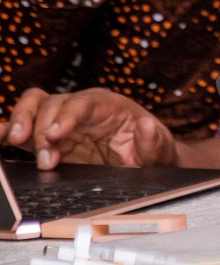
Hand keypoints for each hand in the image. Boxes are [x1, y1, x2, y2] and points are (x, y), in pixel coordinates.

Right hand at [5, 88, 178, 168]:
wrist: (141, 161)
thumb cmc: (149, 151)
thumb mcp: (160, 149)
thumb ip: (154, 141)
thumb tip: (147, 126)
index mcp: (108, 106)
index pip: (83, 103)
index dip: (66, 116)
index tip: (55, 134)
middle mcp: (81, 108)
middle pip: (53, 104)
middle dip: (44, 129)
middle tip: (47, 159)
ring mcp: (60, 120)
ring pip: (33, 106)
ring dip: (21, 122)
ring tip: (15, 142)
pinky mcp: (45, 137)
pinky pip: (21, 127)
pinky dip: (6, 129)